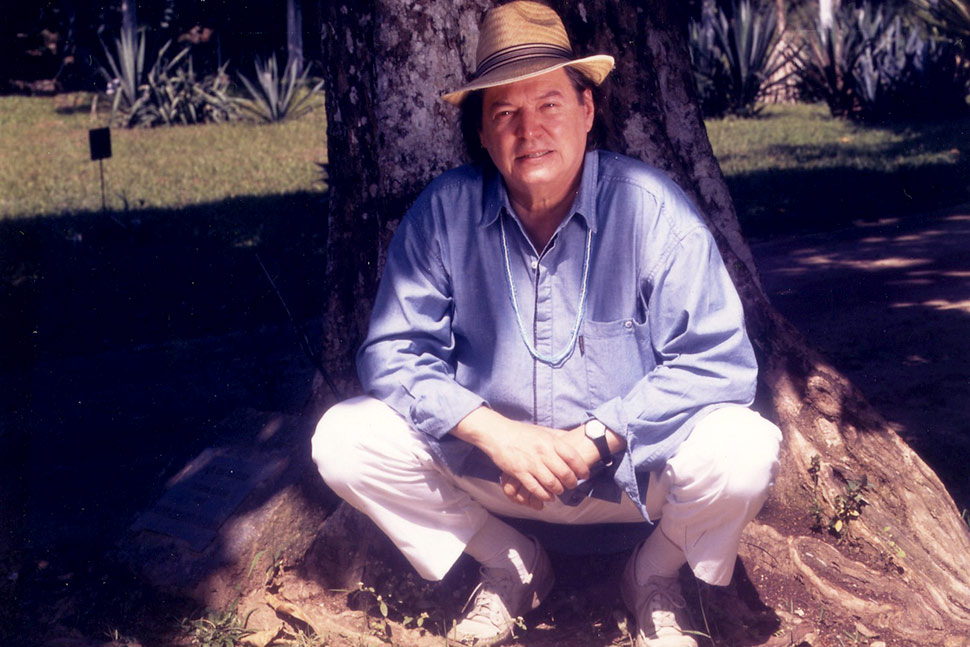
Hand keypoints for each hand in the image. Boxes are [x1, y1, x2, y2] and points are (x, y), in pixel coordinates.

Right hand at [452, 408, 590, 507]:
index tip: (585, 475)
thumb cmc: (521, 432)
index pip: (572, 457)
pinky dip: (544, 495)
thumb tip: (573, 438)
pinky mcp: (519, 472)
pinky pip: (536, 488)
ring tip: (559, 491)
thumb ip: (557, 436)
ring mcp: (531, 463)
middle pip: (564, 473)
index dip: (581, 469)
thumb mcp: (542, 431)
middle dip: (571, 482)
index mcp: (550, 441)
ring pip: (552, 483)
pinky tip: (548, 496)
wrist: (498, 433)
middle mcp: (543, 452)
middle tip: (572, 485)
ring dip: (558, 490)